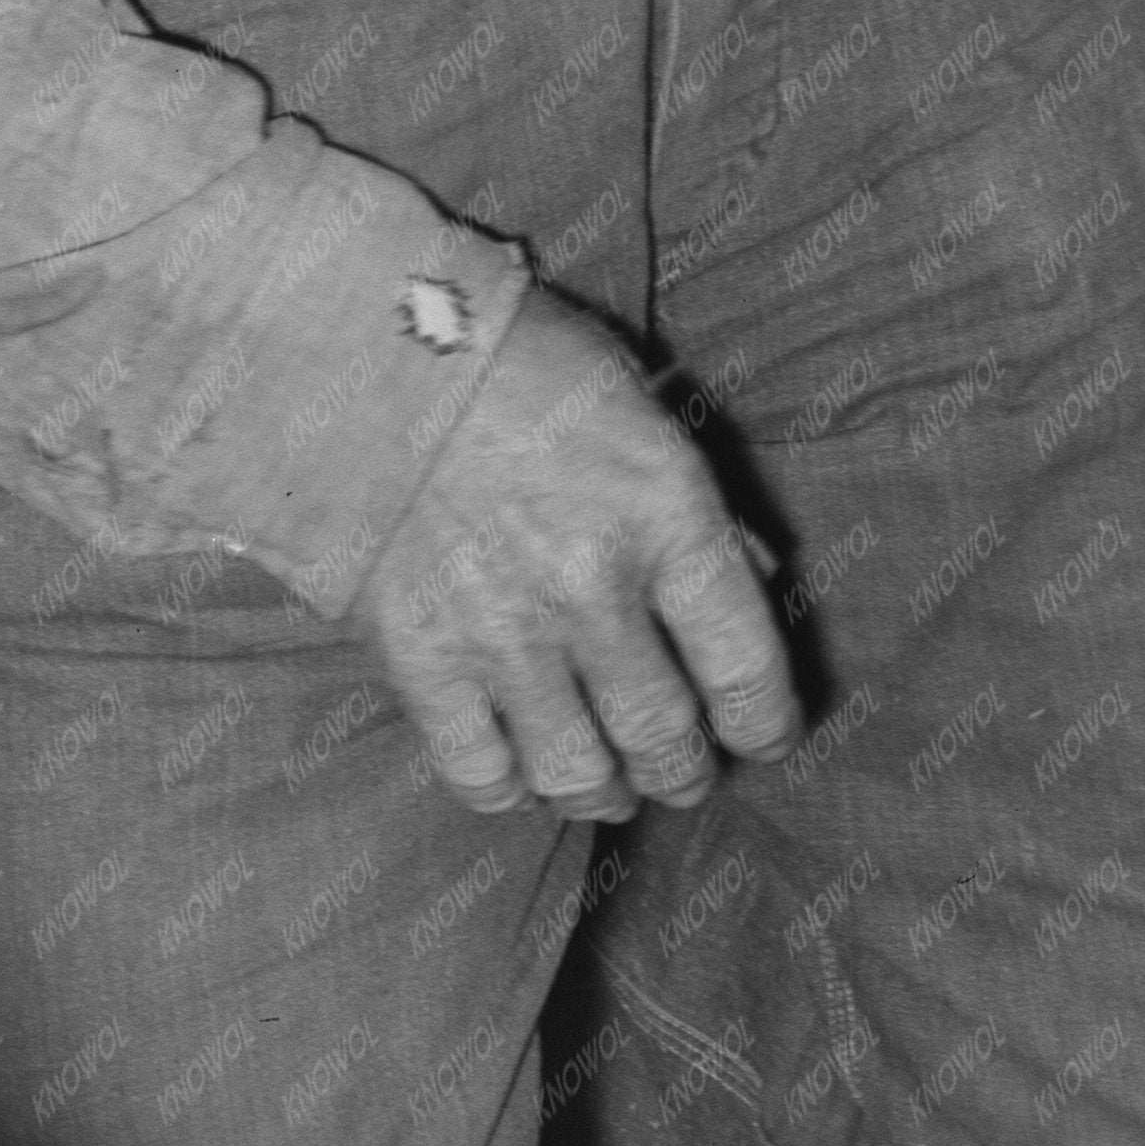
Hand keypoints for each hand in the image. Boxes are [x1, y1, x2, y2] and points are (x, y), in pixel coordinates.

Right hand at [355, 283, 800, 825]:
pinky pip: (481, 774)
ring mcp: (502, 632)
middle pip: (665, 735)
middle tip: (687, 771)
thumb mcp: (641, 406)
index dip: (767, 724)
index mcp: (664, 512)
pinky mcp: (420, 659)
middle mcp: (591, 586)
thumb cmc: (523, 361)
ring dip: (607, 794)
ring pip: (578, 774)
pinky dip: (512, 791)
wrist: (378, 351)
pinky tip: (525, 773)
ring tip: (613, 786)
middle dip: (687, 770)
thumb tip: (752, 582)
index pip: (745, 665)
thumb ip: (700, 503)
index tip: (764, 739)